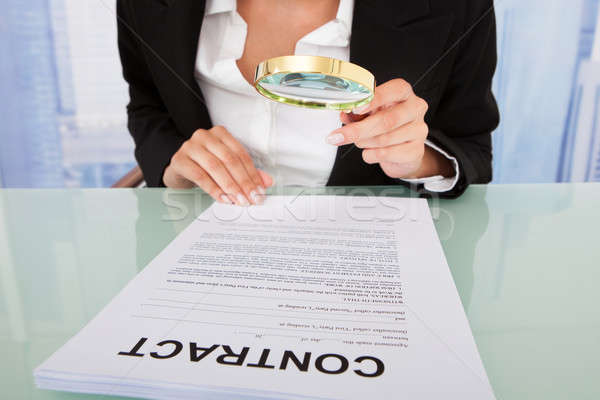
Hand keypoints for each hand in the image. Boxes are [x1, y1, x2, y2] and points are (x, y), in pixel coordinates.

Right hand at [163, 126, 272, 205]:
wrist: (179, 170)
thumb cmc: (204, 166)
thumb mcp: (227, 167)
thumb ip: (247, 173)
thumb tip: (267, 182)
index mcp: (220, 134)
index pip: (241, 154)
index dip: (252, 174)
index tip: (260, 191)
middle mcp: (205, 136)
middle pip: (229, 160)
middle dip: (243, 182)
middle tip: (251, 198)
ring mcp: (190, 147)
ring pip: (215, 167)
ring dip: (230, 187)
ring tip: (239, 201)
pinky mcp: (179, 160)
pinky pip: (199, 176)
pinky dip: (214, 189)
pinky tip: (223, 199)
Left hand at [326, 79, 452, 178]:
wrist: (402, 151)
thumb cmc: (386, 125)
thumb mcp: (371, 113)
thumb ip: (357, 112)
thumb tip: (344, 114)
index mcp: (404, 93)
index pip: (395, 90)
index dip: (374, 100)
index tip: (355, 108)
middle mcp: (415, 108)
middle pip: (388, 120)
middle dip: (359, 129)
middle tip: (340, 136)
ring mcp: (419, 130)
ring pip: (385, 139)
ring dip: (364, 142)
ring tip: (359, 141)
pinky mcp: (416, 150)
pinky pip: (387, 154)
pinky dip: (371, 154)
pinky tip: (369, 152)